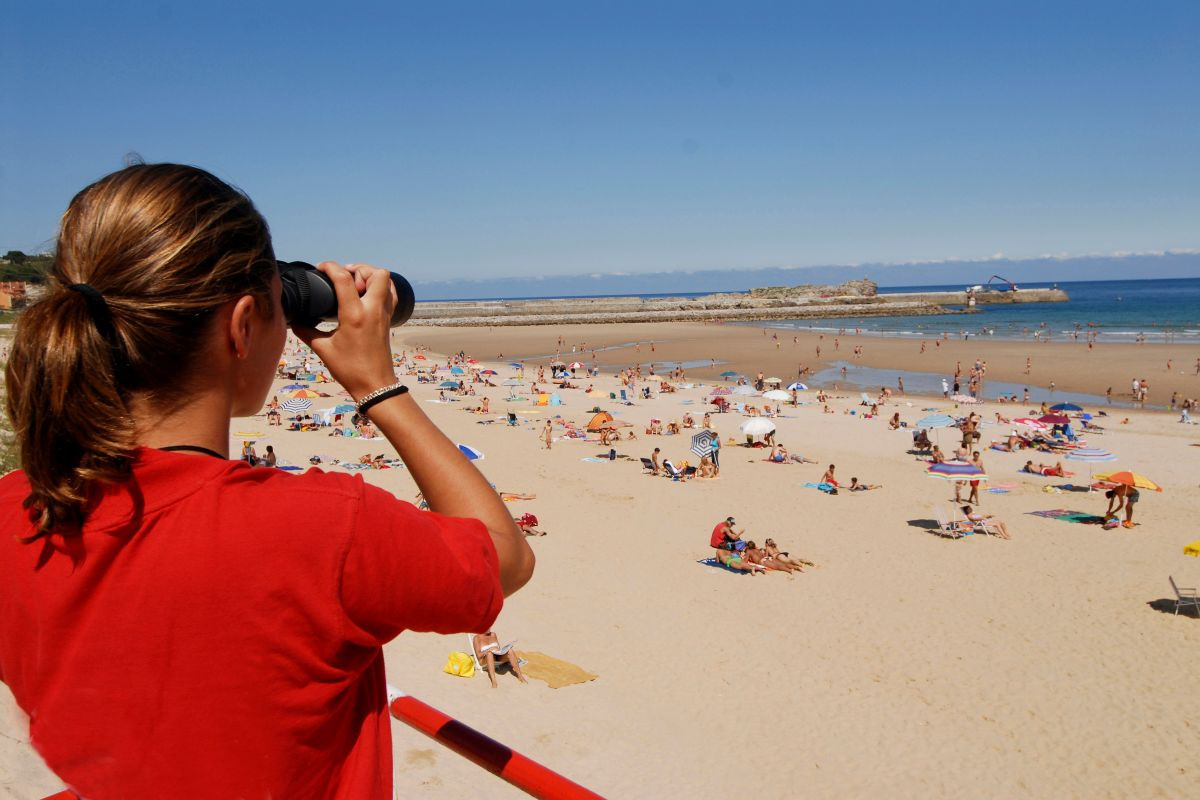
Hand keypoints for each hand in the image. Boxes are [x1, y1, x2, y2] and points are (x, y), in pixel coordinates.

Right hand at [291, 262, 396, 398]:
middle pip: (377, 273)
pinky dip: (381, 288)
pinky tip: (366, 296)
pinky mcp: (389, 320)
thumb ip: (306, 331)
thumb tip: (294, 320)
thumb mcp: (323, 349)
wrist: (375, 386)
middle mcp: (373, 310)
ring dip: (371, 277)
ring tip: (355, 286)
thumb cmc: (350, 369)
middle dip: (359, 269)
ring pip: (387, 281)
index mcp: (354, 315)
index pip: (344, 278)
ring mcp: (384, 314)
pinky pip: (390, 294)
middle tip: (344, 278)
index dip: (330, 267)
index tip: (320, 268)